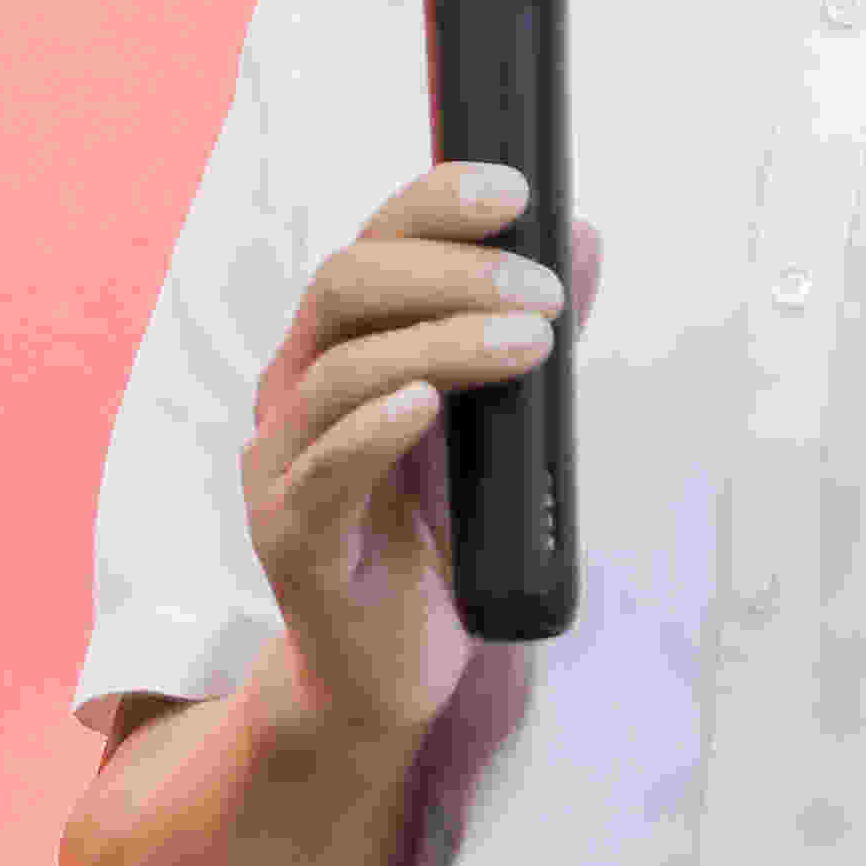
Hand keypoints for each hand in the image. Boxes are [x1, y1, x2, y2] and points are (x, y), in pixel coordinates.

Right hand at [243, 160, 602, 750]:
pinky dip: (375, 428)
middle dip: (448, 271)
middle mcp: (293, 394)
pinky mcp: (292, 540)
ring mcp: (282, 466)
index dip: (432, 204)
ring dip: (440, 343)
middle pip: (343, 286)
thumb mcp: (490, 428)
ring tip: (531, 345)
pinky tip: (426, 407)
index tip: (516, 191)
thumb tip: (583, 238)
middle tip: (542, 292)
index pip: (369, 245)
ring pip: (341, 371)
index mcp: (333, 352)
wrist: (383, 674)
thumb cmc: (433, 542)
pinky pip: (324, 470)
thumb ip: (520, 334)